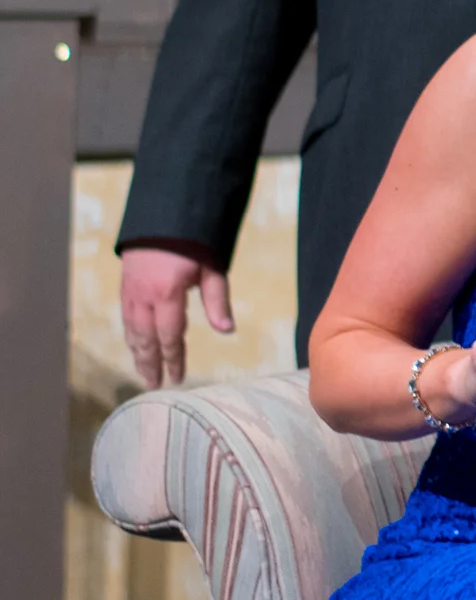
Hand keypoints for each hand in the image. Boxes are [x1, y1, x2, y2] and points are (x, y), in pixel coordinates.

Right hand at [121, 244, 234, 388]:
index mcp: (167, 294)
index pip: (170, 336)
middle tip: (154, 385)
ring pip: (132, 331)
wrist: (164, 215)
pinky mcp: (124, 286)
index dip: (174, 359)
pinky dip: (130, 336)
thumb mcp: (212, 269)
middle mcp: (144, 297)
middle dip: (151, 363)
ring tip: (144, 371)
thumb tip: (227, 330)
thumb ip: (217, 300)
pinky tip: (135, 345)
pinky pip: (125, 318)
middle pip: (146, 339)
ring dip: (138, 353)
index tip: (177, 378)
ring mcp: (131, 292)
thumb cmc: (194, 242)